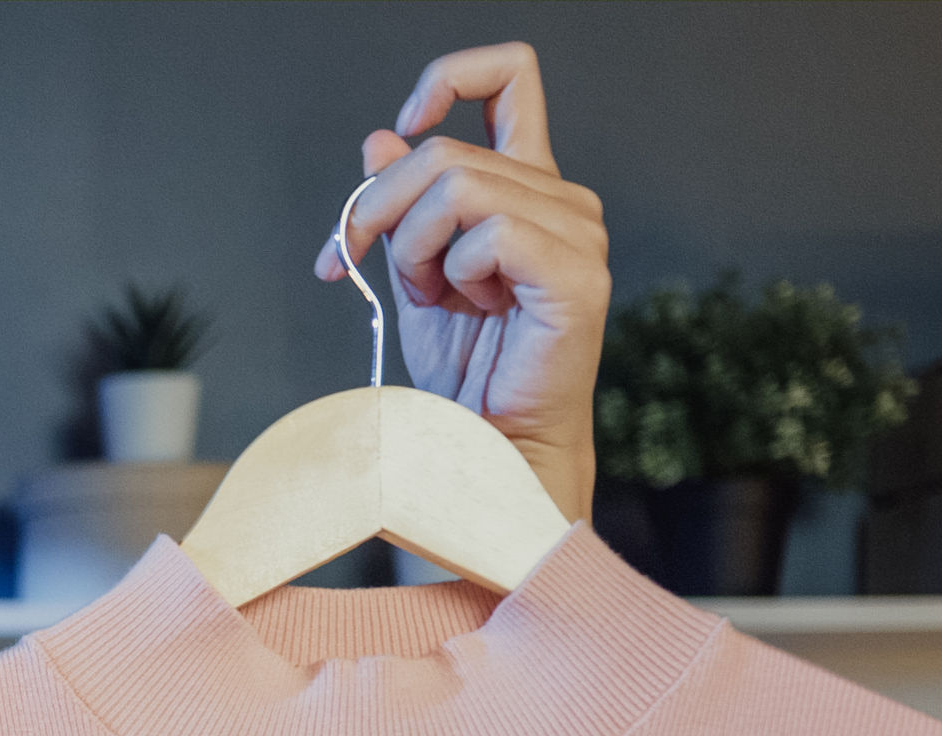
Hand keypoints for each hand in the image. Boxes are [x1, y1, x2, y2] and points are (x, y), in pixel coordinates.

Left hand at [320, 43, 611, 518]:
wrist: (484, 451)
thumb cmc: (462, 374)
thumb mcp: (414, 271)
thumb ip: (402, 204)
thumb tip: (380, 137)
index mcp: (527, 188)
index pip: (510, 79)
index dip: (450, 77)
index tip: (404, 121)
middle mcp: (562, 201)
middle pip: (446, 150)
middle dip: (379, 208)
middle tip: (363, 264)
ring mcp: (578, 236)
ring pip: (459, 184)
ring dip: (415, 248)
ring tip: (435, 296)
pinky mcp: (577, 277)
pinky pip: (489, 234)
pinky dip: (457, 272)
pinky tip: (475, 309)